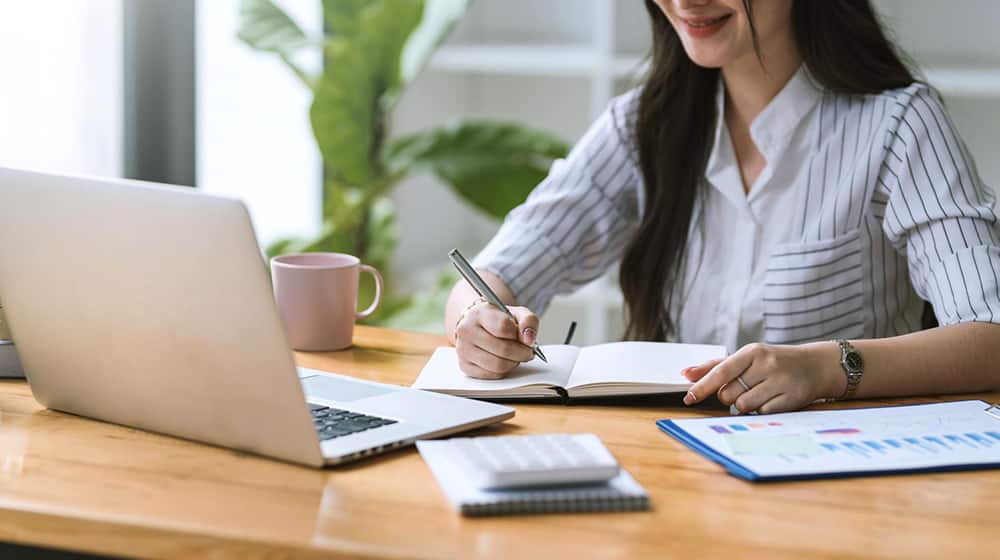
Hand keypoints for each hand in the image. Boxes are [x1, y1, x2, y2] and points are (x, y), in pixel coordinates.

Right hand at [454, 300, 539, 378]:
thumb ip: (528, 321)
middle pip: (503, 349)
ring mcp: (463, 349)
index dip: (520, 335)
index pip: (503, 327)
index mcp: (479, 313)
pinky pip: (490, 375)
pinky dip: (503, 371)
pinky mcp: (464, 365)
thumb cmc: (498, 319)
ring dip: (513, 363)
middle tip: (528, 352)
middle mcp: (466, 330)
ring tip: (516, 357)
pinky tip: (504, 361)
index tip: (526, 338)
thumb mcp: (517, 313)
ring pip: (497, 365)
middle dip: (522, 353)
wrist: (477, 324)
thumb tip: (529, 339)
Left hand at [680, 342, 845, 413]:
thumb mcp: (746, 357)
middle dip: (729, 396)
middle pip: (729, 393)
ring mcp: (780, 382)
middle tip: (743, 388)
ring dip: (744, 405)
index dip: (703, 386)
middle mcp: (767, 365)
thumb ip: (715, 366)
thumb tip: (685, 374)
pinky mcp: (791, 399)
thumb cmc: (772, 362)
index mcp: (752, 352)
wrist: (814, 366)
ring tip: (758, 393)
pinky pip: (762, 414)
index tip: (688, 398)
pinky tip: (771, 399)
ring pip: (743, 406)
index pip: (721, 371)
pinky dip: (761, 410)